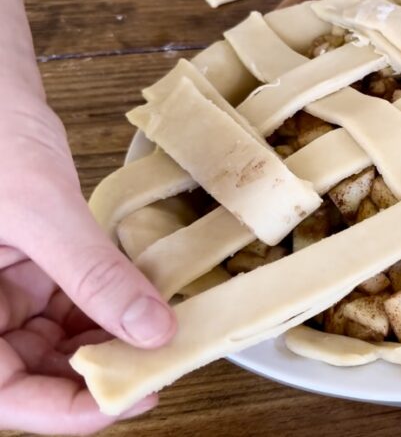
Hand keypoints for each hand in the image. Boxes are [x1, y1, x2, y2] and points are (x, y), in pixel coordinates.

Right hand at [0, 94, 176, 433]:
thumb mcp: (38, 206)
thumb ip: (93, 273)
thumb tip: (154, 333)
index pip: (0, 396)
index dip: (64, 411)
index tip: (131, 399)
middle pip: (31, 373)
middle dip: (98, 373)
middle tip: (164, 363)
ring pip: (56, 341)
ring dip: (111, 339)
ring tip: (166, 330)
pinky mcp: (26, 264)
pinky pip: (69, 301)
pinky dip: (110, 303)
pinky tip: (148, 296)